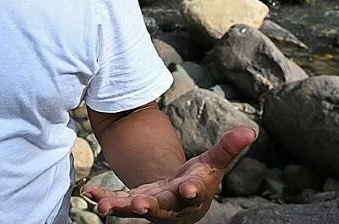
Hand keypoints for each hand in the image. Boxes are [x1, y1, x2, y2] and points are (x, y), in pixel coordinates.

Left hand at [81, 126, 256, 222]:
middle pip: (160, 207)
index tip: (187, 190)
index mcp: (190, 192)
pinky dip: (102, 196)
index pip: (193, 192)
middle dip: (150, 205)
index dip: (191, 191)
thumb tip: (250, 130)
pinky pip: (116, 200)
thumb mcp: (212, 163)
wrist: (181, 202)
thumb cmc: (199, 180)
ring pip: (133, 208)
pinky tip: (87, 190)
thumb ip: (227, 147)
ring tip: (103, 206)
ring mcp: (148, 204)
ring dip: (118, 206)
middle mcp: (169, 203)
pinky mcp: (132, 201)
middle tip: (140, 204)